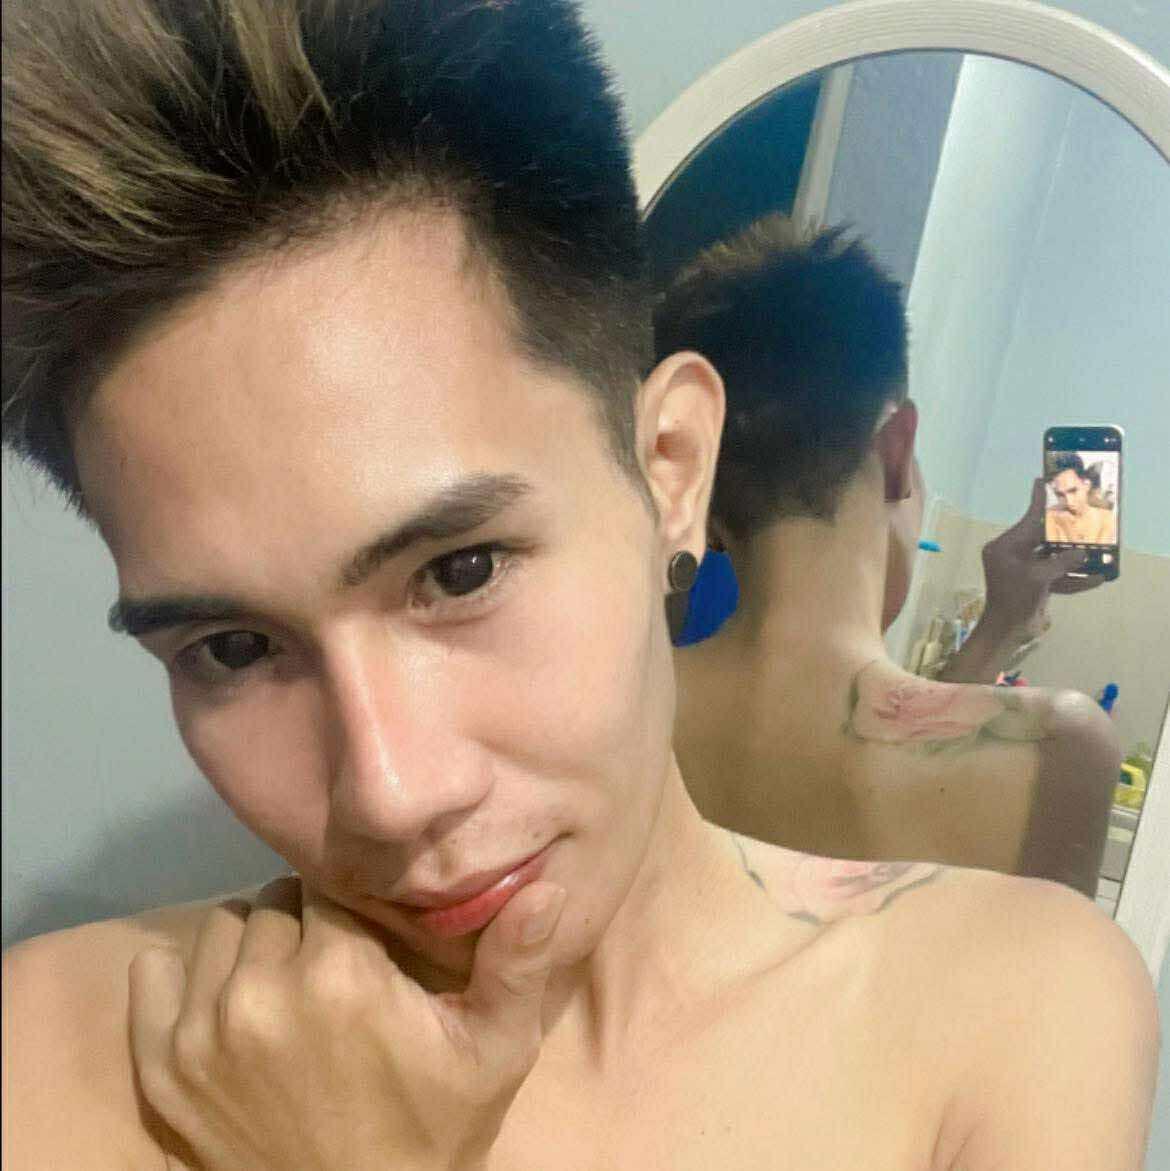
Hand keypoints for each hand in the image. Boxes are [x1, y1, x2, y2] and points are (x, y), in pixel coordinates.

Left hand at [129, 875, 565, 1170]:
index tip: (374, 934)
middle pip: (278, 899)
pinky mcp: (161, 1065)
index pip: (336, 881)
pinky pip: (155, 972)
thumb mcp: (495, 1052)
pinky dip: (187, 975)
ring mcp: (200, 1029)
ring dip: (255, 944)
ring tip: (289, 983)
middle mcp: (260, 990)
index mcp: (340, 974)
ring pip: (224, 927)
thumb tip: (546, 885)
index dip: (359, 904)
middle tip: (339, 964)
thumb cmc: (432, 1128)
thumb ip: (519, 964)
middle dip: (310, 920)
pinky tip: (228, 1000)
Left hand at [979, 478, 1104, 642]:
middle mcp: (1011, 555)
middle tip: (1081, 516)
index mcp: (1004, 547)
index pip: (1027, 521)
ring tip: (1095, 550)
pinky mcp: (1032, 584)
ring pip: (1052, 557)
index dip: (1039, 503)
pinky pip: (1054, 576)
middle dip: (1064, 533)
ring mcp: (1022, 570)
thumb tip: (1082, 552)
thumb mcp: (1039, 578)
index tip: (1043, 481)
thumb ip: (1061, 562)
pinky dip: (1072, 579)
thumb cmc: (1014, 600)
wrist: (1006, 632)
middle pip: (1042, 537)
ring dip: (1073, 558)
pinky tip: (1095, 579)